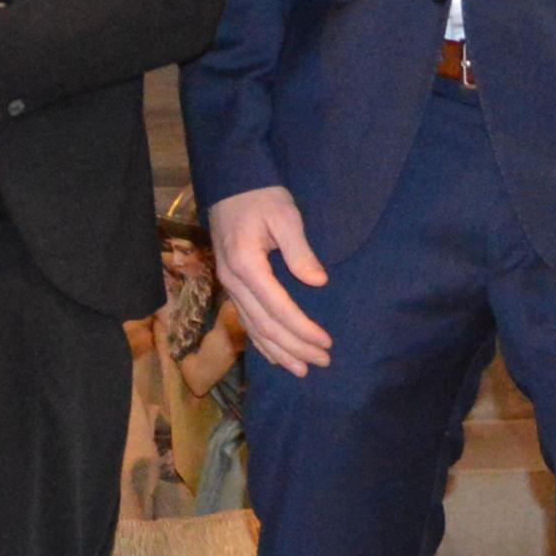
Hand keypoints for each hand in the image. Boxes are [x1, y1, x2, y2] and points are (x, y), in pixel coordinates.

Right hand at [211, 186, 332, 375]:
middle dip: (295, 347)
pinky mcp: (232, 285)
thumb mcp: (286, 216)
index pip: (278, 308)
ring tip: (302, 369)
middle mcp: (233, 281)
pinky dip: (261, 342)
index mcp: (247, 265)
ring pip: (253, 328)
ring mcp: (229, 285)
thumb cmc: (262, 197)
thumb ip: (299, 251)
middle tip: (323, 361)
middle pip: (265, 325)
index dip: (302, 329)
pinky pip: (246, 321)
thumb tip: (317, 282)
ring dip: (278, 351)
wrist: (232, 185)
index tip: (326, 342)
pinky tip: (275, 355)